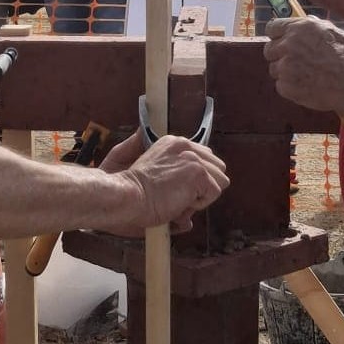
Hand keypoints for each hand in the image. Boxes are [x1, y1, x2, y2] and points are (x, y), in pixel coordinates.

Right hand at [101, 132, 228, 234]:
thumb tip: (141, 139)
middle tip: (176, 197)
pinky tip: (178, 203)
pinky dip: (198, 205)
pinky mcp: (199, 173)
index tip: (176, 190)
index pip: (203, 158)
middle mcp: (185, 145)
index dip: (195, 180)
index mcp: (172, 143)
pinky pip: (213, 194)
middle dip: (202, 187)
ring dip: (201, 196)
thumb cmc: (125, 190)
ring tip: (176, 200)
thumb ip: (142, 151)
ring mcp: (193, 159)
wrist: (123, 198)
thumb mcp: (125, 157)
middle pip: (217, 168)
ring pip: (219, 182)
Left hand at [264, 14, 343, 116]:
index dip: (276, 36)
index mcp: (300, 28)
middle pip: (269, 50)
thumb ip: (314, 26)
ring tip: (306, 75)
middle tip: (295, 62)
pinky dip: (290, 87)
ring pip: (274, 69)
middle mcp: (289, 45)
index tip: (280, 42)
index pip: (272, 28)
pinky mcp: (286, 86)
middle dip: (279, 55)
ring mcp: (285, 66)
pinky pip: (280, 86)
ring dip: (286, 72)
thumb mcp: (334, 32)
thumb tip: (306, 20)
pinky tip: (307, 86)